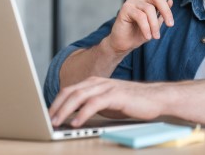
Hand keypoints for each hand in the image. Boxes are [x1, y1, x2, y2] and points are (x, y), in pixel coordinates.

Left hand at [49, 76, 165, 127]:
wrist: (157, 97)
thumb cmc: (132, 102)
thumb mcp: (108, 102)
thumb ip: (93, 105)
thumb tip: (75, 116)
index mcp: (95, 82)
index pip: (70, 90)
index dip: (56, 102)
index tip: (47, 114)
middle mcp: (98, 82)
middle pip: (71, 92)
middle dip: (56, 106)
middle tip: (47, 119)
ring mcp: (107, 87)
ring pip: (79, 96)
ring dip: (65, 110)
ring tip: (56, 122)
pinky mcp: (115, 95)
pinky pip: (94, 103)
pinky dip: (82, 113)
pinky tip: (76, 122)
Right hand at [104, 0, 176, 54]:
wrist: (124, 42)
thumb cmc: (139, 32)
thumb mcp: (155, 23)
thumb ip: (161, 12)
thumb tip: (170, 1)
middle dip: (166, 11)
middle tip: (170, 24)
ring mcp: (132, 2)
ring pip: (149, 9)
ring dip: (155, 25)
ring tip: (155, 36)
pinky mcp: (125, 9)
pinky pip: (141, 17)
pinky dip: (146, 28)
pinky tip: (147, 36)